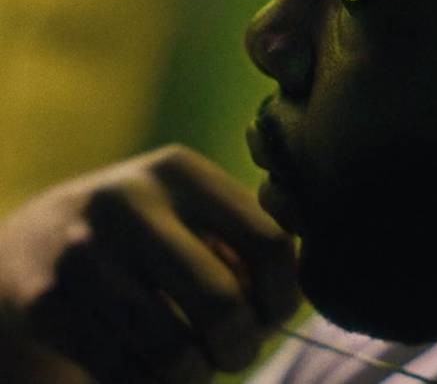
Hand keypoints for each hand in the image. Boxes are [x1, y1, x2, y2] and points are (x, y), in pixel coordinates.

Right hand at [0, 145, 299, 382]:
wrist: (37, 242)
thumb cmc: (149, 235)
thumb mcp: (197, 212)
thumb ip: (254, 236)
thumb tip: (300, 288)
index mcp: (182, 171)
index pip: (268, 242)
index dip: (285, 296)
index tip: (274, 316)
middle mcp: (130, 202)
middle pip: (223, 303)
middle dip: (243, 347)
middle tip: (237, 351)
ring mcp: (83, 251)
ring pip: (175, 353)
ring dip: (199, 375)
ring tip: (196, 363)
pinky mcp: (47, 301)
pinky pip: (125, 374)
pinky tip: (153, 371)